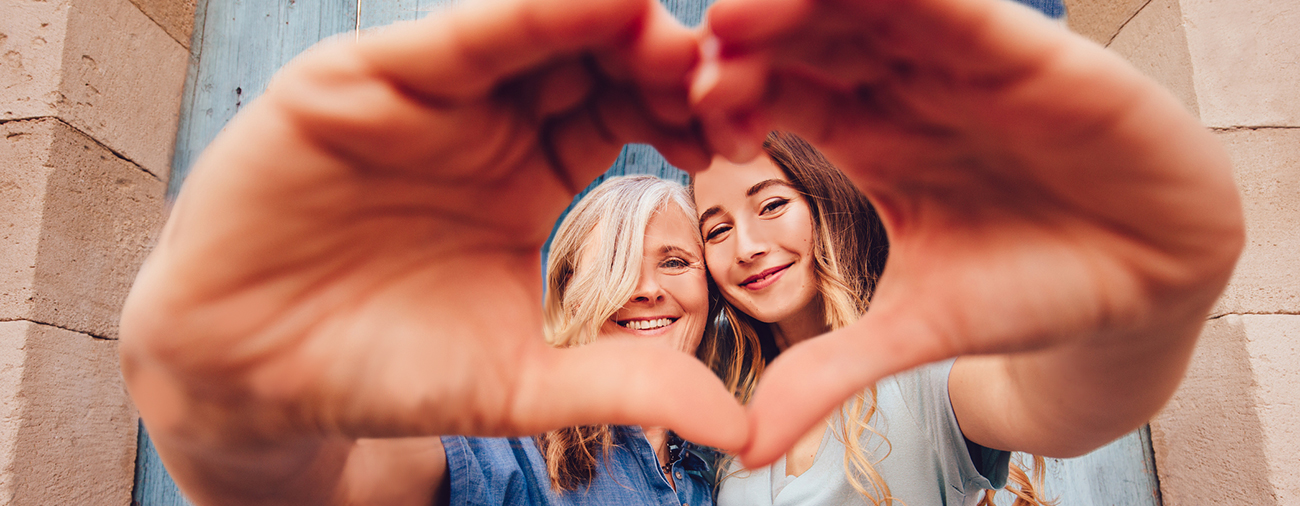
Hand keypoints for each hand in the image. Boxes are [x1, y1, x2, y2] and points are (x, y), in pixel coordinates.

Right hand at [119, 0, 745, 487]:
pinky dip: (516, 16)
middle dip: (657, 54)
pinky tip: (582, 6)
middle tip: (722, 70)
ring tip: (665, 28)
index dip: (683, 111)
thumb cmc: (384, 369)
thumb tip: (742, 430)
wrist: (252, 374)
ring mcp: (423, 92)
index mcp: (528, 170)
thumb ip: (626, 385)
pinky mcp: (357, 81)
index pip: (622, 112)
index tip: (741, 129)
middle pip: (589, 56)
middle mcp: (484, 117)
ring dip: (601, 20)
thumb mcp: (522, 378)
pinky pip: (449, 37)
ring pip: (528, 28)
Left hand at [693, 0, 1242, 464]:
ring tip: (739, 17)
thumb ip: (830, 372)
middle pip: (808, 39)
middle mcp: (903, 89)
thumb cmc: (1035, 286)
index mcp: (866, 140)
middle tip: (698, 64)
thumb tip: (747, 446)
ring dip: (806, 5)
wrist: (1150, 277)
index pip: (776, 97)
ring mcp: (959, 62)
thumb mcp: (917, 332)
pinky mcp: (1027, 51)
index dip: (729, 102)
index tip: (687, 128)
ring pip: (871, 8)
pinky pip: (960, 6)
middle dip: (750, 43)